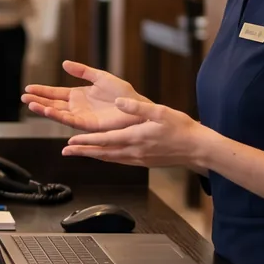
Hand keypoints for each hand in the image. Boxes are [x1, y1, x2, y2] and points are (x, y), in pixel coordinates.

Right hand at [23, 60, 146, 133]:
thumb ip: (82, 71)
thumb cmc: (123, 94)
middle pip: (52, 104)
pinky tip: (47, 111)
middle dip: (38, 101)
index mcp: (79, 95)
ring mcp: (81, 116)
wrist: (136, 107)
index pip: (55, 93)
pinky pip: (69, 120)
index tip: (28, 88)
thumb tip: (64, 63)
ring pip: (58, 113)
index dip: (42, 91)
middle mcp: (77, 107)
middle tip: (24, 98)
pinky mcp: (88, 125)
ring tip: (31, 105)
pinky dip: (57, 116)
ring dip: (44, 109)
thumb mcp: (100, 77)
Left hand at [55, 94, 207, 169]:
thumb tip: (118, 101)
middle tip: (66, 151)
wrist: (197, 148)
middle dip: (83, 151)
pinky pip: (120, 161)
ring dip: (93, 156)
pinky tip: (103, 156)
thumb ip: (137, 107)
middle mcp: (134, 151)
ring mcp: (139, 159)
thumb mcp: (160, 112)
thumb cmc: (182, 128)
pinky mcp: (144, 162)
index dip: (86, 141)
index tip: (71, 141)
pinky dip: (107, 158)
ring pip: (110, 158)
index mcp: (136, 137)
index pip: (105, 140)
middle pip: (102, 153)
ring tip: (79, 153)